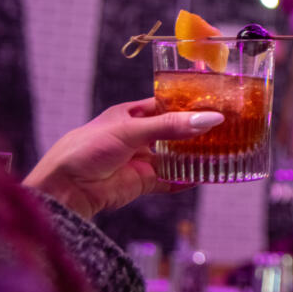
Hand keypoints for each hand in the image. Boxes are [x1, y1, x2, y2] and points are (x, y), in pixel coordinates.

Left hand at [23, 98, 221, 217]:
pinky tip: (205, 177)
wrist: (66, 188)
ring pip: (176, 156)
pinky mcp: (143, 181)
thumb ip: (170, 126)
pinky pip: (170, 180)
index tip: (216, 103)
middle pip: (176, 131)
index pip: (168, 105)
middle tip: (226, 128)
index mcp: (132, 114)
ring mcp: (142, 159)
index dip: (190, 104)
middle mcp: (140, 135)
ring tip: (223, 151)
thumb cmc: (87, 148)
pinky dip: (187, 179)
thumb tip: (208, 120)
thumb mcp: (130, 130)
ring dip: (195, 155)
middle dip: (197, 131)